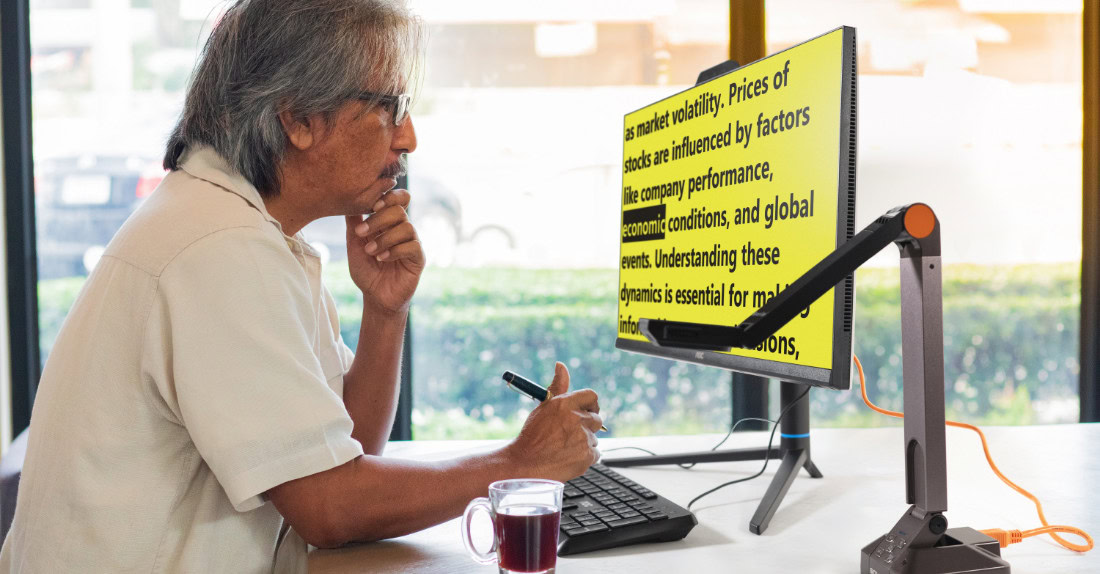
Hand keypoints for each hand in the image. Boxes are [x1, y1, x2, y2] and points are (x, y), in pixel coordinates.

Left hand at [346, 189, 424, 313]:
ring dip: (385, 238)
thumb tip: (349, 199)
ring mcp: (412, 243)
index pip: (398, 199)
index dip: (389, 197)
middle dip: (378, 220)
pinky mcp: (418, 259)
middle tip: (361, 233)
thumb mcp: (354, 244)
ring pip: (406, 227)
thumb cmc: (366, 270)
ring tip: (371, 252)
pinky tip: (382, 258)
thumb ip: (354, 222)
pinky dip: (395, 250)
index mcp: (389, 222)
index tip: (372, 206)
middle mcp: (403, 230)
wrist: (375, 296)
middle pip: (399, 210)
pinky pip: (413, 246)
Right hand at [505, 362, 602, 481]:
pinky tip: (567, 458)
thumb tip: (561, 365)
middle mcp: (575, 418)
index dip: (591, 405)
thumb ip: (557, 386)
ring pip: (594, 439)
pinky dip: (584, 458)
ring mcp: (583, 438)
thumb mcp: (543, 407)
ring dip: (584, 443)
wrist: (524, 464)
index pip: (592, 396)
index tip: (587, 411)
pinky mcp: (586, 456)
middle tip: (571, 434)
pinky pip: (594, 454)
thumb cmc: (532, 435)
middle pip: (596, 419)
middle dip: (587, 426)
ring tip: (563, 448)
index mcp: (564, 404)